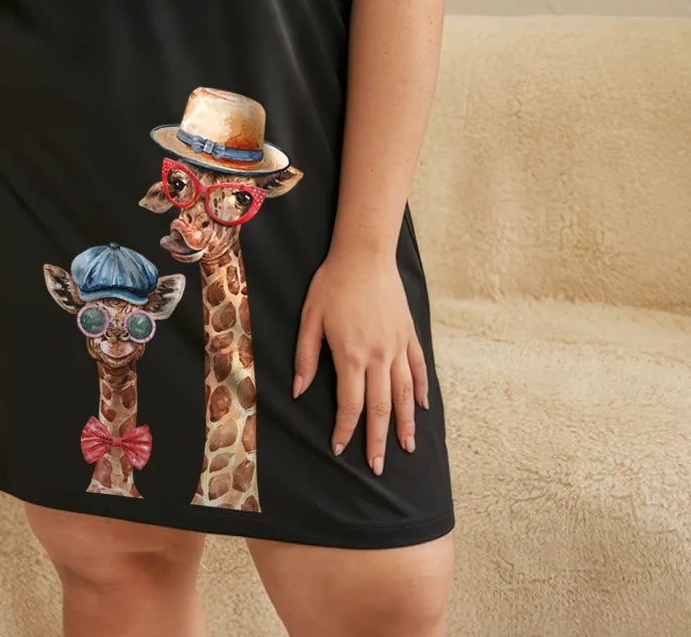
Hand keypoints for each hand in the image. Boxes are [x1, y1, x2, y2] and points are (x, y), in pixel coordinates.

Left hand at [292, 244, 429, 475]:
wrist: (364, 254)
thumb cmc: (332, 283)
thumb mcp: (310, 318)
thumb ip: (305, 357)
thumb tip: (298, 390)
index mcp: (351, 355)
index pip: (351, 404)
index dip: (346, 429)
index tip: (340, 448)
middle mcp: (379, 356)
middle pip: (381, 407)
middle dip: (379, 440)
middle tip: (379, 467)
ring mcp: (397, 345)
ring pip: (406, 393)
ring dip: (406, 423)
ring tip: (408, 447)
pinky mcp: (409, 333)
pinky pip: (418, 367)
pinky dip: (422, 389)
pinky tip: (423, 406)